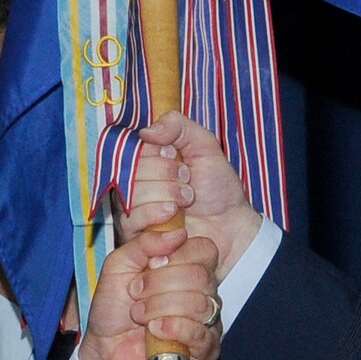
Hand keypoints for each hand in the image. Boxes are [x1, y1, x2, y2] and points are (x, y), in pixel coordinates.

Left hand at [75, 228, 222, 359]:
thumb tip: (177, 234)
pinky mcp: (205, 349)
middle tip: (136, 294)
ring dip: (160, 307)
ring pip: (200, 303)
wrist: (104, 352)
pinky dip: (172, 328)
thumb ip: (144, 243)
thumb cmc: (113, 310)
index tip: (147, 266)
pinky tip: (154, 330)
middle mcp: (203, 292)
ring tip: (139, 315)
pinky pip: (200, 332)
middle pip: (200, 276)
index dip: (175, 255)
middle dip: (159, 284)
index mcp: (187, 268)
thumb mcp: (118, 266)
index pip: (204, 249)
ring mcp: (207, 320)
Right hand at [127, 112, 263, 276]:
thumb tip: (146, 131)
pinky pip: (131, 219)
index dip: (159, 152)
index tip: (179, 157)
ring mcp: (134, 206)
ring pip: (133, 193)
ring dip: (167, 195)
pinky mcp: (135, 232)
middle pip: (132, 169)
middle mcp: (137, 180)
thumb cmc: (217, 188)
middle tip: (188, 181)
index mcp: (149, 157)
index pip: (134, 145)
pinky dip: (157, 214)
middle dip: (168, 175)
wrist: (229, 224)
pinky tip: (175, 216)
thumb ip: (179, 127)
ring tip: (187, 201)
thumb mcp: (204, 146)